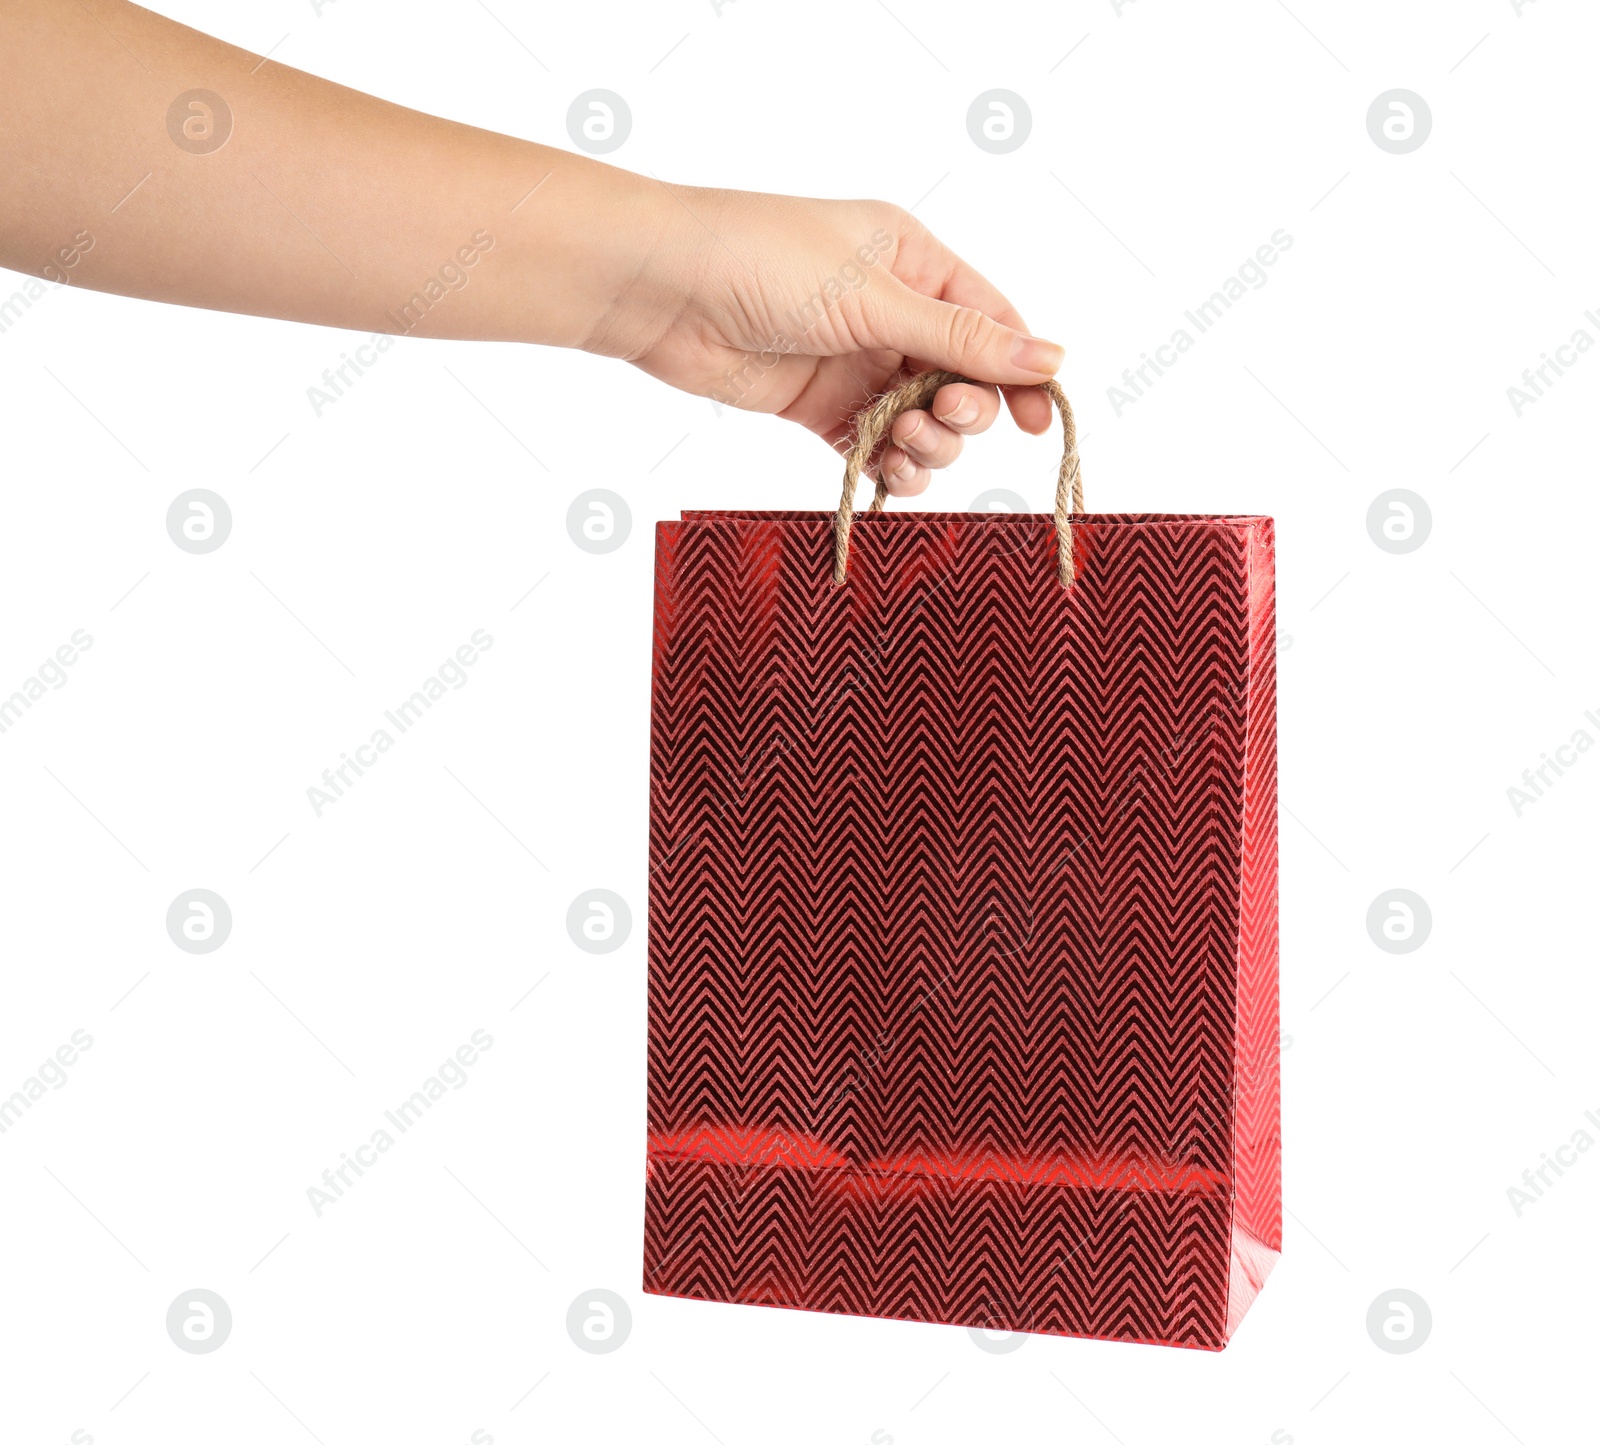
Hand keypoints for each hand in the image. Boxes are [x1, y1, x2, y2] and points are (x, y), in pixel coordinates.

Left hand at [599, 184, 1064, 495]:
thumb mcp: (874, 298)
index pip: (990, 322)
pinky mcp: (819, 407)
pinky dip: (888, 466)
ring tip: (906, 444)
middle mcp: (889, 310)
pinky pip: (874, 446)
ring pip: (921, 420)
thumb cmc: (761, 261)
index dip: (1020, 374)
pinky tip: (887, 475)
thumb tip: (1051, 359)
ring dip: (927, 444)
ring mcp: (854, 362)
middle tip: (939, 419)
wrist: (662, 291)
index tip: (1040, 422)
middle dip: (963, 411)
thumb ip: (961, 339)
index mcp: (912, 259)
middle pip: (961, 380)